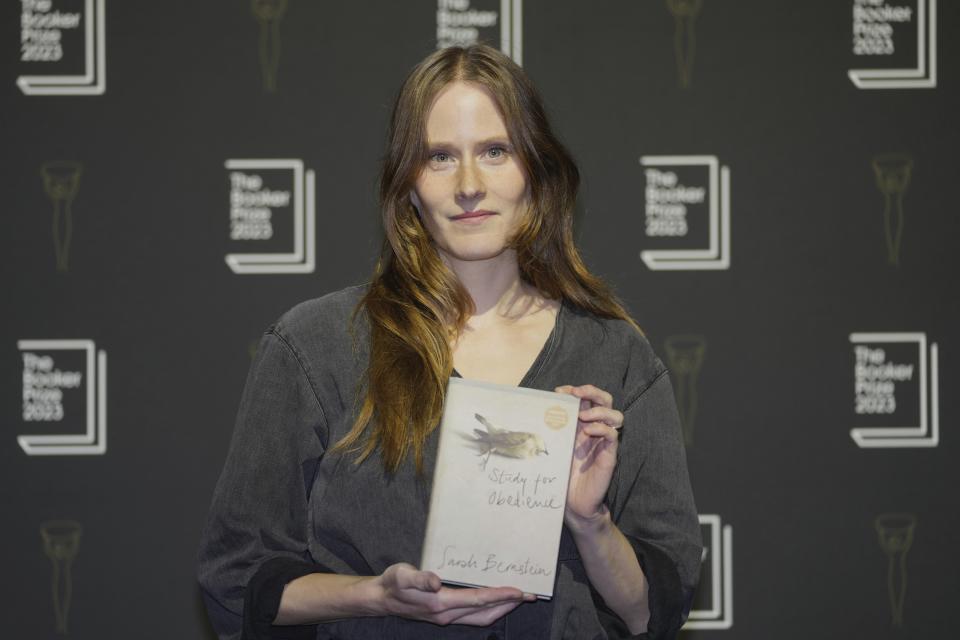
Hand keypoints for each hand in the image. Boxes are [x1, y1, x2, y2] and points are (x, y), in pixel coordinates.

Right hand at [374, 563, 532, 625]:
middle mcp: (447, 615)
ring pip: (481, 618)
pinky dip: (489, 608)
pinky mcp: (445, 615)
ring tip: (518, 598)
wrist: (381, 599)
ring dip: (502, 609)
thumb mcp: (402, 575)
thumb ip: (420, 578)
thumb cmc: (392, 583)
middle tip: (530, 595)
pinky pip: (473, 615)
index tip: (519, 591)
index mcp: (440, 604)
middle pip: (485, 613)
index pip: (478, 600)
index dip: (500, 595)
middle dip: (509, 605)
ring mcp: (447, 617)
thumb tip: (436, 581)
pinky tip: (494, 599)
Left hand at [555, 385, 622, 530]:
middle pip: (605, 401)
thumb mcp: (557, 446)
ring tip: (584, 415)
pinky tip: (588, 431)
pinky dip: (601, 428)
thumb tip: (542, 407)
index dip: (576, 390)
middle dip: (592, 392)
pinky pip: (612, 435)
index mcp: (583, 424)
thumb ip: (555, 428)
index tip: (560, 390)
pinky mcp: (609, 455)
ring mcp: (604, 442)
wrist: (573, 501)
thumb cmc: (563, 473)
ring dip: (599, 410)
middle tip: (577, 393)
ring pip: (615, 415)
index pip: (587, 399)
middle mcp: (595, 430)